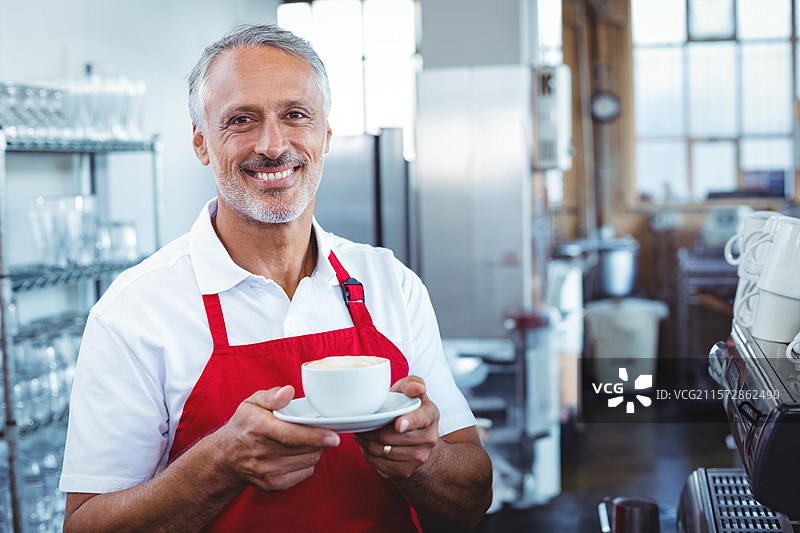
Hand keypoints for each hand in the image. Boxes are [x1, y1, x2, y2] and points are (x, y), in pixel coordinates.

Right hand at [213, 385, 339, 491]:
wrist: (226, 457)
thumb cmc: (244, 425)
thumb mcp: (252, 403)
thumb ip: (272, 396)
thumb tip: (289, 391)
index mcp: (259, 428)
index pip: (290, 435)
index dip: (314, 436)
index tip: (334, 436)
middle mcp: (262, 453)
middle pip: (304, 449)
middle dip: (320, 439)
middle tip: (322, 428)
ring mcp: (268, 472)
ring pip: (309, 461)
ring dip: (315, 449)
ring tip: (307, 439)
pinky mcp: (274, 485)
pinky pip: (305, 472)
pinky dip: (308, 462)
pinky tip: (298, 452)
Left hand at [353, 376, 438, 478]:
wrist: (418, 441)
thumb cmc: (408, 410)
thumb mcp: (409, 392)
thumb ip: (412, 384)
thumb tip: (417, 388)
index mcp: (431, 414)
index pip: (421, 418)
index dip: (410, 422)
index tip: (398, 424)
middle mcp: (429, 438)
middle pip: (392, 436)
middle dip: (373, 430)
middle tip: (364, 423)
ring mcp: (419, 457)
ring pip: (383, 450)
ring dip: (367, 441)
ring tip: (363, 432)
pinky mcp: (406, 471)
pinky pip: (378, 462)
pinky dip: (368, 453)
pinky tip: (368, 444)